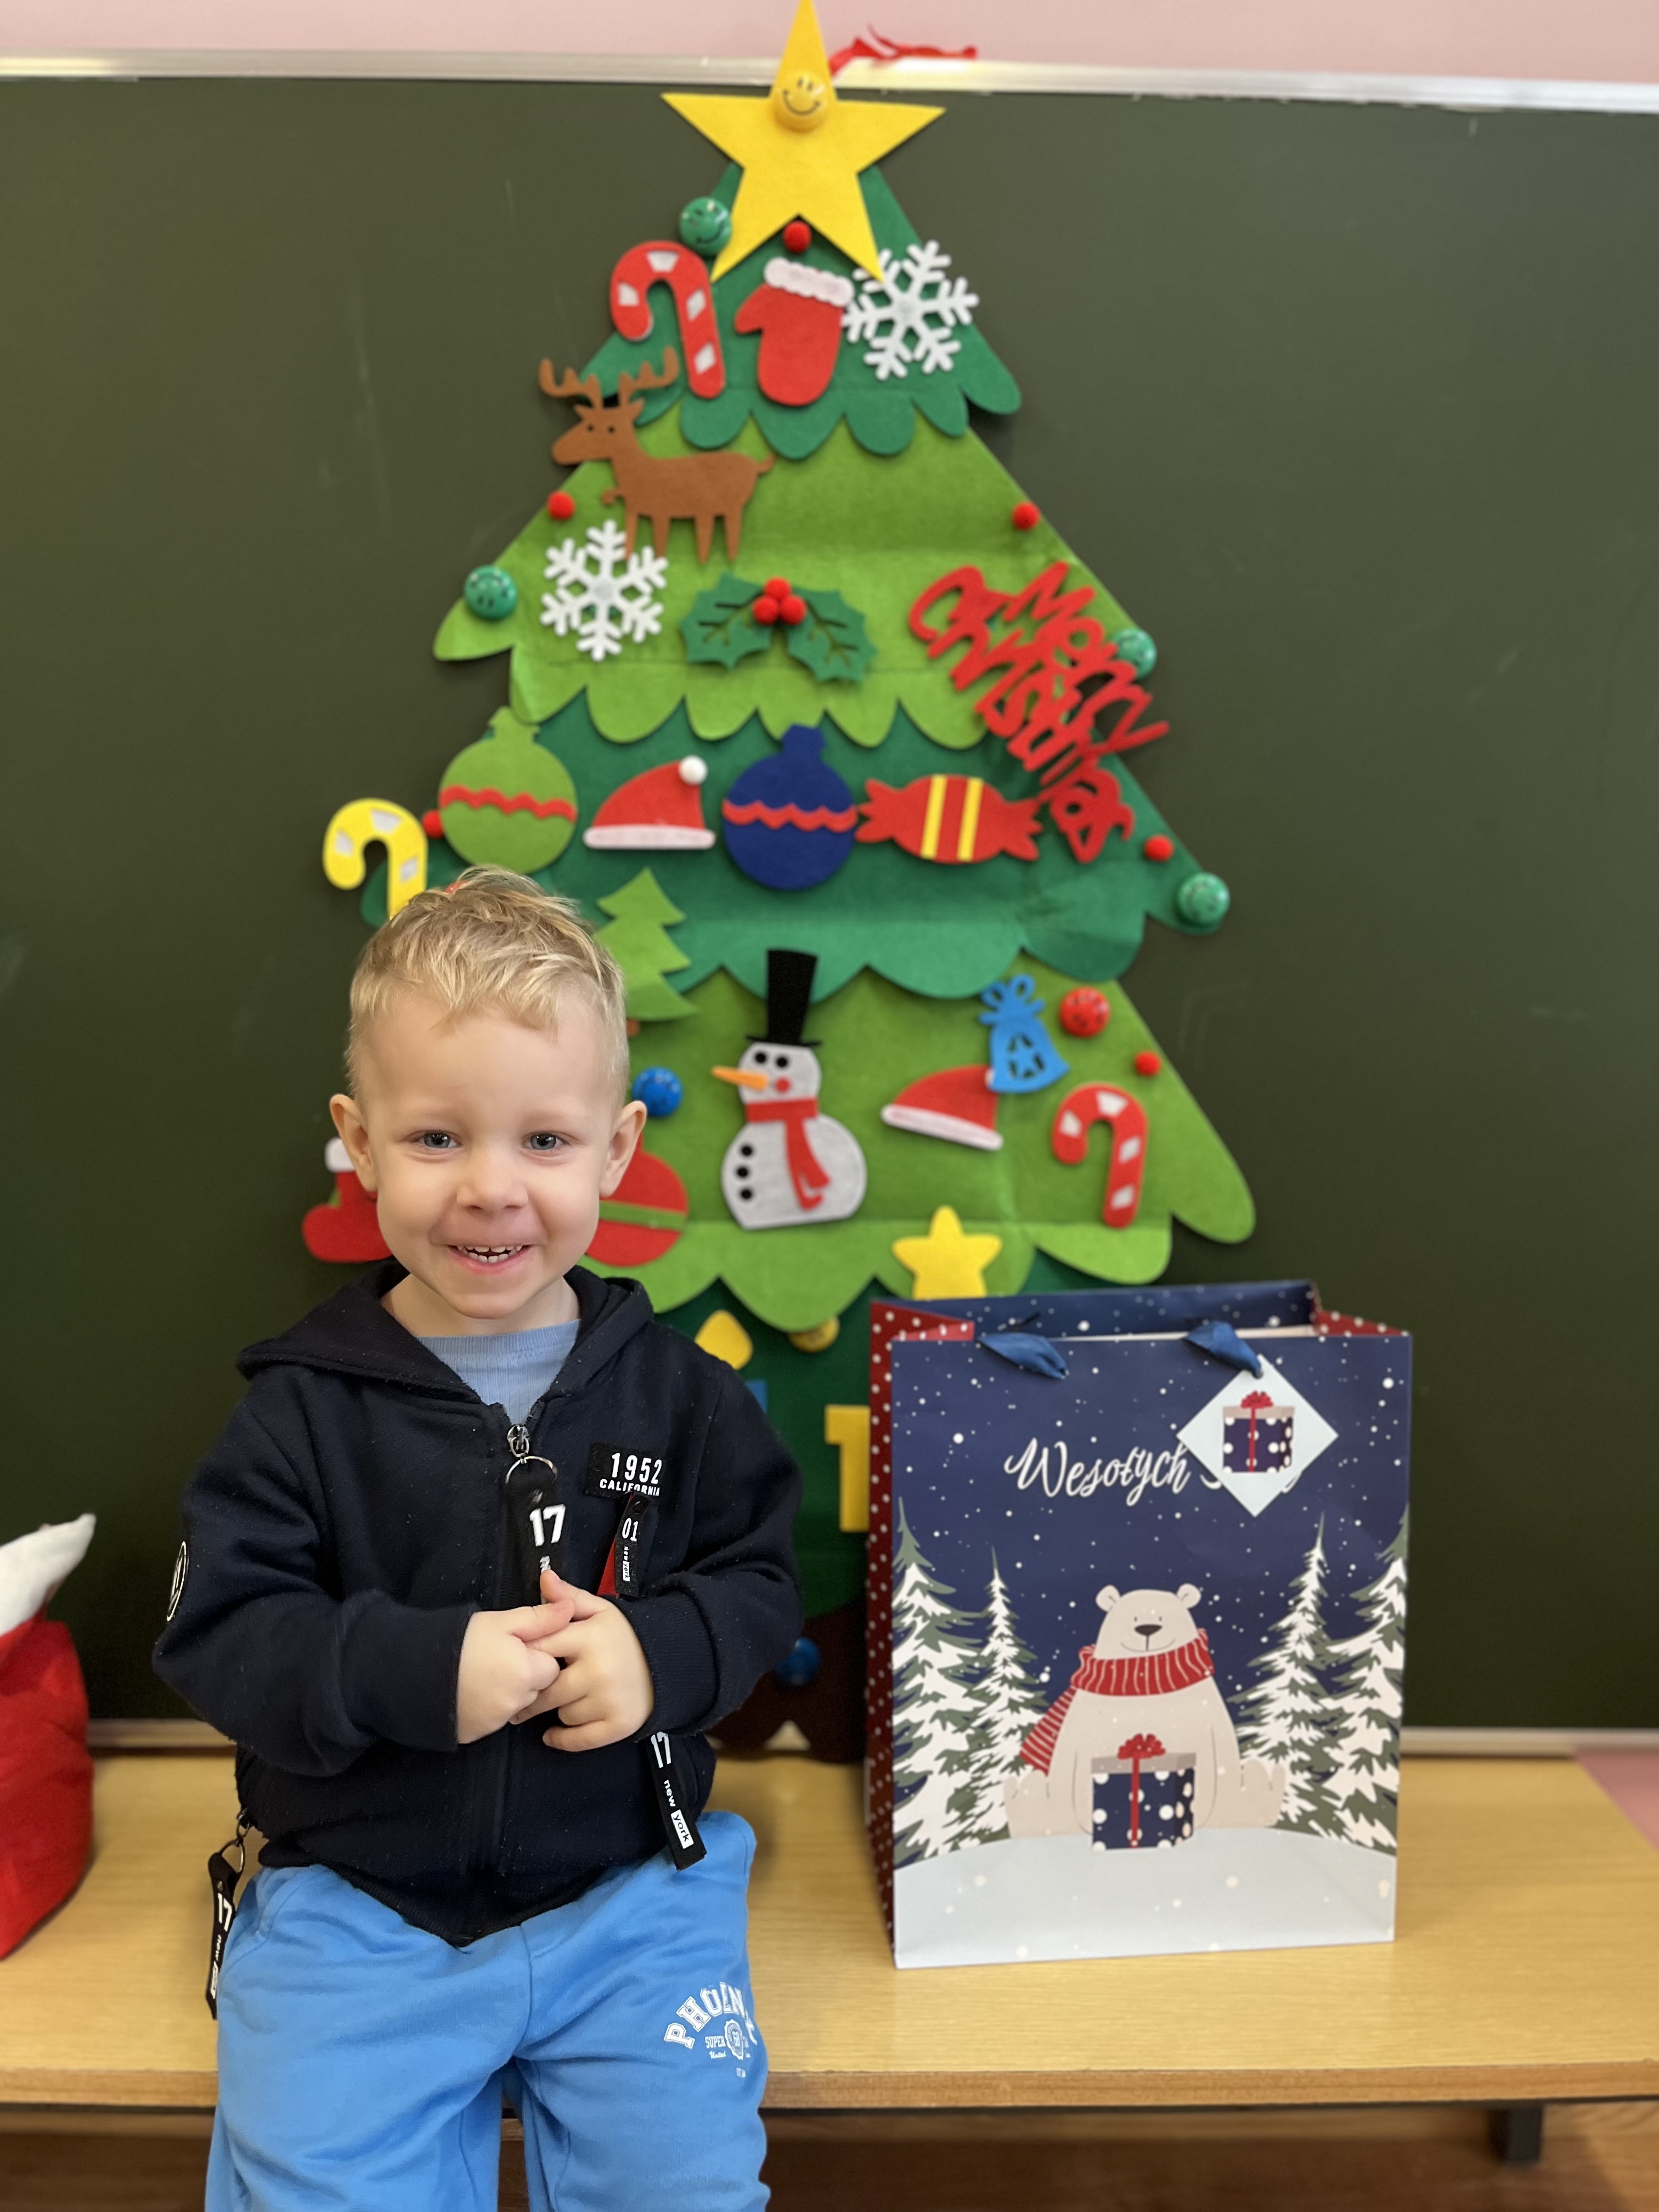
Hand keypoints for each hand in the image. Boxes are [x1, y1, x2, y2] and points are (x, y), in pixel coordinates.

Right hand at [455, 1596, 573, 1745]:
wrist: (412, 1671)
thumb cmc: (459, 1641)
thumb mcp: (499, 1621)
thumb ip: (538, 1618)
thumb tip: (570, 1609)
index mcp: (527, 1673)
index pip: (551, 1667)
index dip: (536, 1654)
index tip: (516, 1646)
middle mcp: (516, 1703)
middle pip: (535, 1688)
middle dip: (524, 1674)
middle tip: (496, 1658)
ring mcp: (496, 1721)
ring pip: (516, 1704)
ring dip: (507, 1691)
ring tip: (481, 1673)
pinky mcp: (477, 1733)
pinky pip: (494, 1719)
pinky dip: (488, 1707)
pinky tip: (471, 1691)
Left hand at [513, 1569, 654, 1751]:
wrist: (672, 1660)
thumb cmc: (625, 1635)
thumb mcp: (600, 1610)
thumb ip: (569, 1597)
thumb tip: (544, 1577)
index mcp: (590, 1638)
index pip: (540, 1650)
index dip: (524, 1659)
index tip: (514, 1665)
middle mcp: (599, 1670)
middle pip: (546, 1690)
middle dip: (532, 1693)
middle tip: (521, 1693)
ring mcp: (609, 1700)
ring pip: (561, 1714)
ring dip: (556, 1711)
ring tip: (558, 1701)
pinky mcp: (619, 1725)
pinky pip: (577, 1740)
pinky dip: (562, 1738)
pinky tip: (554, 1732)